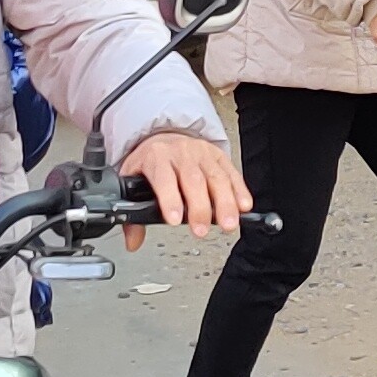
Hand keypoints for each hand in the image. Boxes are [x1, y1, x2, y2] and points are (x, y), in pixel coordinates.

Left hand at [118, 130, 250, 233]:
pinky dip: (240, 191)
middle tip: (201, 230)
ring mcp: (202, 154)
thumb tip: (132, 241)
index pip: (163, 178)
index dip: (170, 198)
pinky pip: (232, 173)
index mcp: (157, 157)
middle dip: (200, 208)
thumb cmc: (151, 161)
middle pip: (193, 180)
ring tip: (228, 224)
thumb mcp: (132, 179)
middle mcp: (181, 154)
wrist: (165, 135)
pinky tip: (243, 206)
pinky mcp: (219, 156)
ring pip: (216, 178)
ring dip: (224, 203)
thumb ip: (132, 215)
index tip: (174, 219)